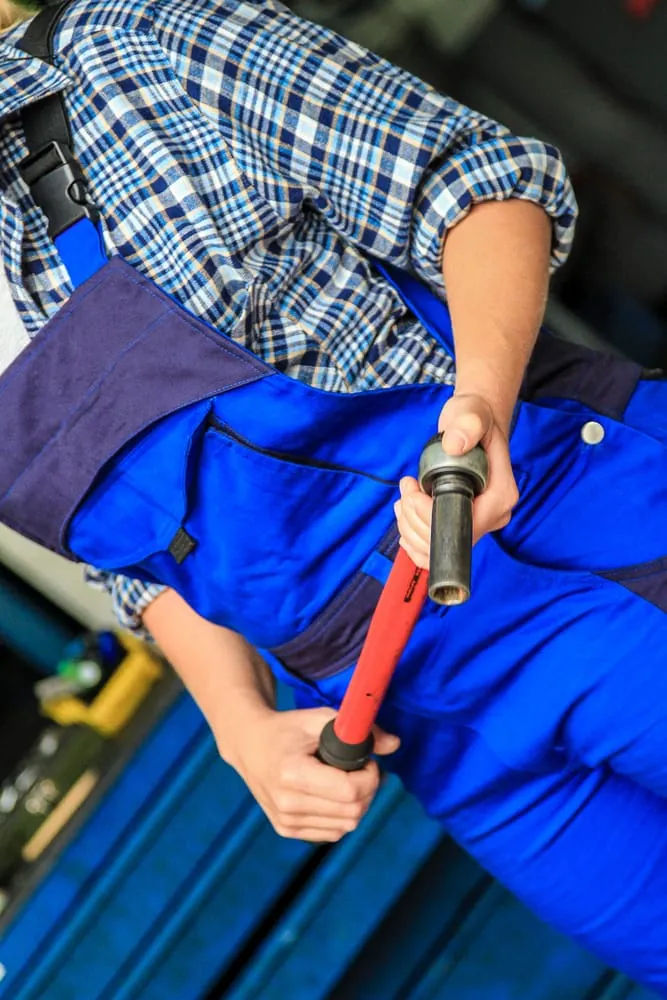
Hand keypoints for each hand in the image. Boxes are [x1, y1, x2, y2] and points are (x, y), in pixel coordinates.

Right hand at [229, 706, 399, 841]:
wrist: (250, 745)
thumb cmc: (288, 728)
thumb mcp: (319, 719)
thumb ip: (359, 731)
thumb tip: (396, 744)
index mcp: (291, 774)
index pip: (349, 791)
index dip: (370, 776)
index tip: (367, 760)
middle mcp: (286, 804)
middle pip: (353, 812)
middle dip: (368, 790)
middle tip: (362, 769)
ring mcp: (285, 821)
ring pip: (346, 826)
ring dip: (357, 804)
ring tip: (347, 780)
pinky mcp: (286, 830)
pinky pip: (333, 833)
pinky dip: (342, 815)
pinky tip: (333, 794)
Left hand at [394, 393, 518, 568]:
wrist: (473, 425)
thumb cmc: (474, 419)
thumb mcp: (471, 414)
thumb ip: (467, 425)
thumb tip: (455, 444)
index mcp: (501, 496)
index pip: (465, 527)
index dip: (431, 516)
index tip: (415, 491)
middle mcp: (493, 516)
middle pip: (448, 540)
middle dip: (415, 517)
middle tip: (407, 487)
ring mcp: (478, 523)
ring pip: (436, 548)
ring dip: (409, 525)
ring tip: (405, 495)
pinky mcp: (462, 525)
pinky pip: (434, 550)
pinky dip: (413, 539)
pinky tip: (406, 517)